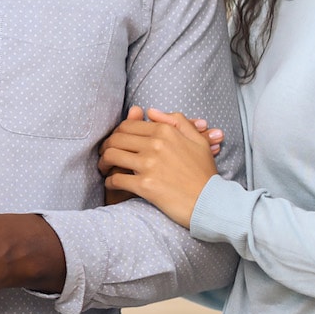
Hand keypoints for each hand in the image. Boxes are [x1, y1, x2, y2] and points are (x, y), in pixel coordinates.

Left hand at [98, 108, 219, 227]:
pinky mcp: (145, 185)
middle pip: (115, 139)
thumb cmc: (204, 173)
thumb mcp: (197, 140)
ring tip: (105, 169)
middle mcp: (155, 144)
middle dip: (105, 147)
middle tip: (105, 156)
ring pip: (111, 156)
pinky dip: (109, 182)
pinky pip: (116, 180)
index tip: (115, 143)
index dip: (116, 134)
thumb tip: (150, 111)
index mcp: (165, 131)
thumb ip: (176, 121)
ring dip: (103, 163)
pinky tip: (111, 184)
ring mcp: (149, 165)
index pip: (127, 126)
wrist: (211, 202)